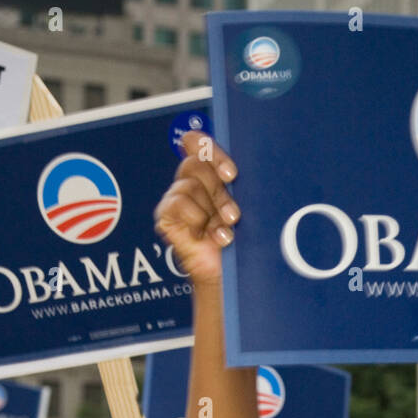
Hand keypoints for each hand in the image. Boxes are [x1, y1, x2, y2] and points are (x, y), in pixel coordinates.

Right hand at [154, 132, 239, 287]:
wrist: (228, 274)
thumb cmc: (241, 241)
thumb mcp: (246, 207)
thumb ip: (242, 184)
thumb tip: (251, 166)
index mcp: (210, 172)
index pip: (198, 143)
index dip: (210, 151)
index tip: (231, 174)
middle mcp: (191, 181)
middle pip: (195, 164)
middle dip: (219, 191)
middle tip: (234, 215)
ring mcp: (177, 198)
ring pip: (188, 185)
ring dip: (212, 212)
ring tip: (225, 233)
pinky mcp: (166, 216)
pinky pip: (177, 203)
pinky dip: (196, 219)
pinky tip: (207, 236)